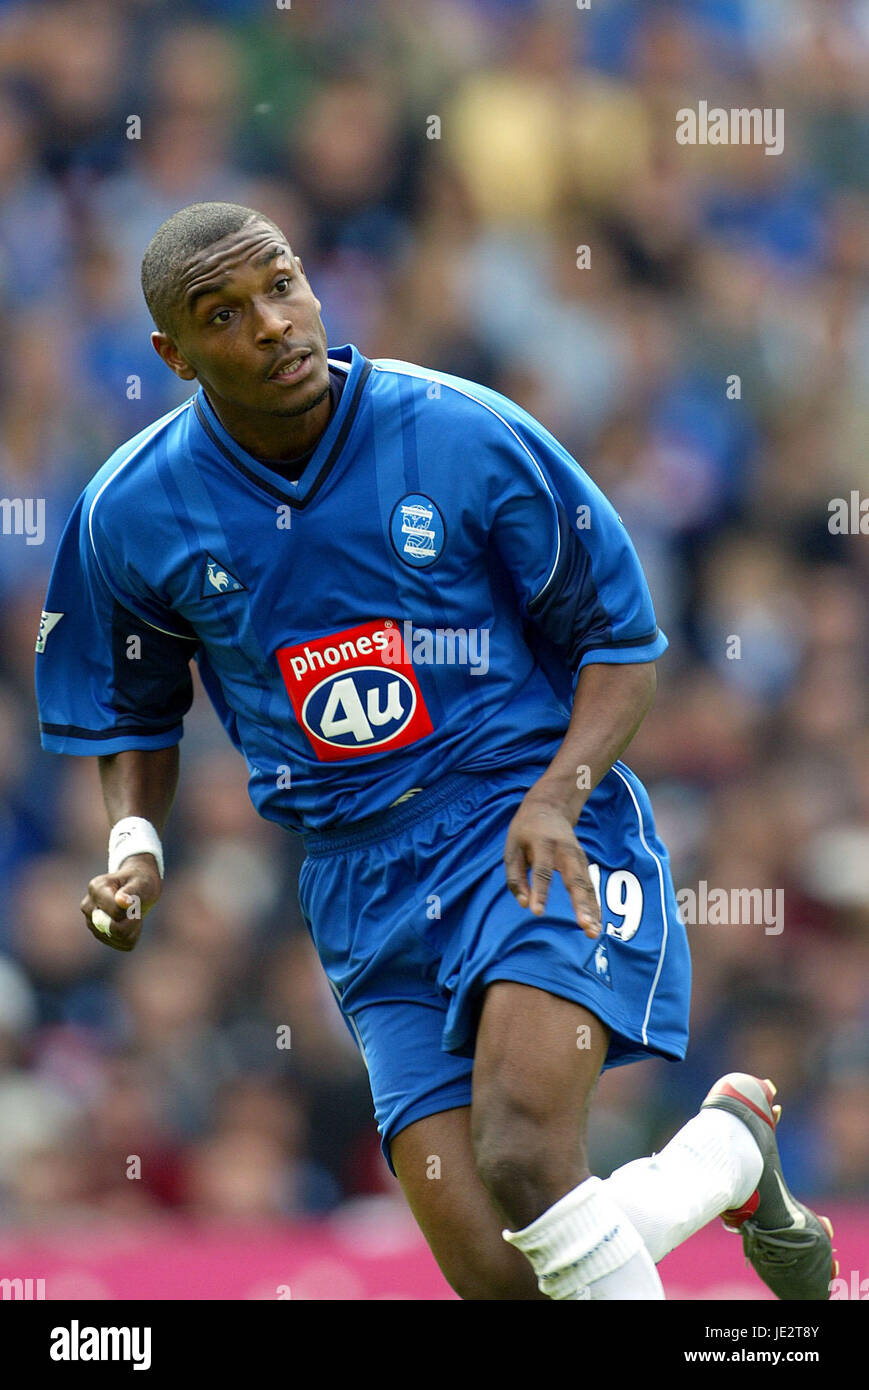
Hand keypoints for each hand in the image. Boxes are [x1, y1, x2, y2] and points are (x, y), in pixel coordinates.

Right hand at [80, 853, 160, 951]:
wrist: (136, 886)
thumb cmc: (139, 881)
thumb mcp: (141, 882)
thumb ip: (132, 891)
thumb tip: (121, 901)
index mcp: (96, 888)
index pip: (116, 912)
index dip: (132, 910)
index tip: (137, 901)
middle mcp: (88, 907)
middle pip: (113, 929)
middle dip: (132, 921)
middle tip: (137, 909)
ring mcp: (91, 923)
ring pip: (119, 938)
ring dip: (133, 928)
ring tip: (133, 913)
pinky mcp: (100, 935)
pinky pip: (123, 944)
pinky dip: (133, 935)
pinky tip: (131, 922)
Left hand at [504, 794, 600, 939]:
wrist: (550, 807)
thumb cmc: (526, 831)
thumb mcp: (512, 848)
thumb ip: (516, 877)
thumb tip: (525, 905)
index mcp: (543, 844)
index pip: (542, 871)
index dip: (540, 891)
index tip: (537, 912)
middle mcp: (566, 851)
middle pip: (575, 879)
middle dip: (581, 904)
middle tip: (585, 926)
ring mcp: (579, 857)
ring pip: (587, 886)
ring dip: (592, 910)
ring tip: (594, 932)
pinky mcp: (585, 864)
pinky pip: (590, 887)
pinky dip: (594, 906)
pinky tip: (596, 925)